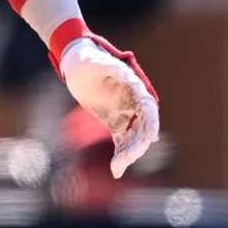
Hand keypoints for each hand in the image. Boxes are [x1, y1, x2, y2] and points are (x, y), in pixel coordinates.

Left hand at [61, 36, 159, 178]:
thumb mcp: (94, 60)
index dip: (151, 122)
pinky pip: (122, 141)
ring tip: (117, 167)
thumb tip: (124, 74)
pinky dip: (121, 155)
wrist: (76, 64)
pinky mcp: (115, 122)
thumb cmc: (86, 58)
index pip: (148, 107)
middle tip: (126, 159)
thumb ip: (108, 67)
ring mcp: (125, 112)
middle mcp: (133, 101)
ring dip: (129, 153)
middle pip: (143, 126)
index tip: (151, 137)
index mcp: (134, 85)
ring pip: (134, 137)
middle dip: (138, 144)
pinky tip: (116, 169)